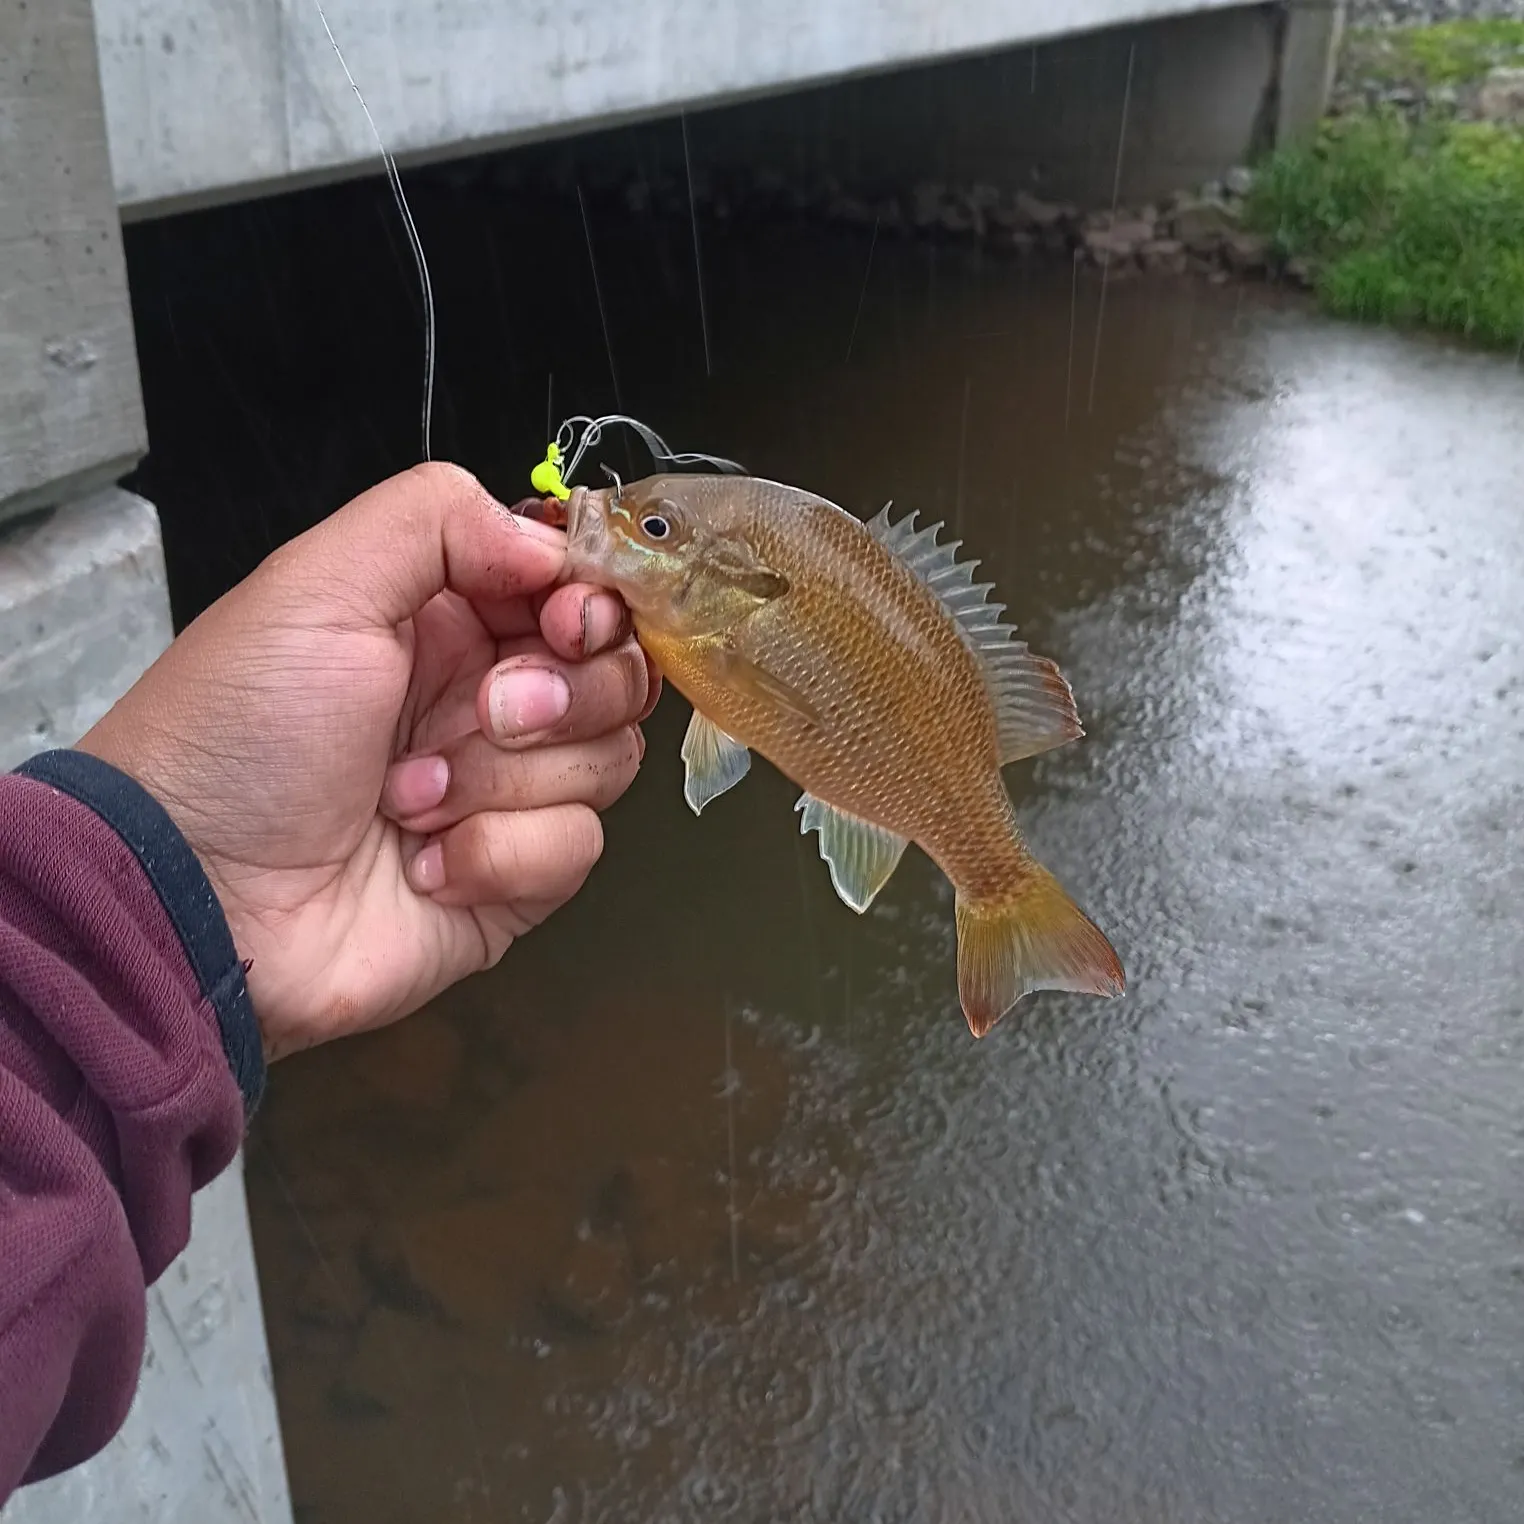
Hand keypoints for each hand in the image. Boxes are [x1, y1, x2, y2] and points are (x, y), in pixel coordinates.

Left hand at [79, 463, 656, 1058]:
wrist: (199, 899)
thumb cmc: (238, 737)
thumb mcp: (315, 585)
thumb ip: (438, 519)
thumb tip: (550, 547)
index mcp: (447, 621)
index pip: (577, 590)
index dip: (593, 603)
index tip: (567, 622)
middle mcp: (486, 702)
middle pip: (615, 675)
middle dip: (560, 695)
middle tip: (485, 714)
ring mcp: (505, 793)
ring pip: (605, 760)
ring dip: (504, 779)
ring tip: (407, 797)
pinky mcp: (514, 878)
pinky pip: (575, 848)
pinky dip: (499, 854)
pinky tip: (423, 863)